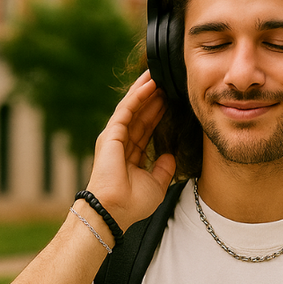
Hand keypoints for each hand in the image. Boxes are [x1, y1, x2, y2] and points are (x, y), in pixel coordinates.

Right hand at [86, 71, 176, 230]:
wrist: (115, 210)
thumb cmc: (132, 203)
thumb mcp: (156, 185)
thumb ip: (164, 169)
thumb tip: (170, 155)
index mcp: (131, 155)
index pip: (146, 128)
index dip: (158, 113)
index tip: (171, 99)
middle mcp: (121, 143)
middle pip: (140, 114)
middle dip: (153, 97)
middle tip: (167, 80)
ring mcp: (114, 137)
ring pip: (133, 107)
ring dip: (146, 90)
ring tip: (159, 74)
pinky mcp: (111, 134)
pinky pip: (127, 110)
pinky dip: (138, 96)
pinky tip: (150, 84)